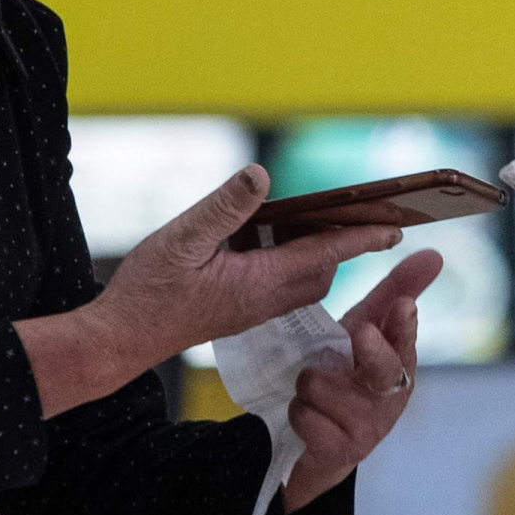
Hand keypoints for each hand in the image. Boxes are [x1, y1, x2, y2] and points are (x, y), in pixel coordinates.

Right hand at [19, 166, 398, 418]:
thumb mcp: (181, 239)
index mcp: (258, 282)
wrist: (120, 338)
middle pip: (322, 268)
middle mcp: (264, 300)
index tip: (394, 227)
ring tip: (316, 217)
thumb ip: (224, 208)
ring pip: (304, 279)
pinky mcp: (240, 310)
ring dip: (315, 251)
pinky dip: (289, 259)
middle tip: (360, 211)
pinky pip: (281, 284)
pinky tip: (265, 238)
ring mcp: (253, 308)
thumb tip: (261, 176)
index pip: (324, 254)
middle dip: (344, 242)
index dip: (361, 237)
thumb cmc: (147, 291)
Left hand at [281, 249, 440, 510]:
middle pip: (383, 368)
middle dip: (372, 350)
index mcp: (400, 362)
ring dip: (307, 384)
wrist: (324, 446)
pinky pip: (306, 417)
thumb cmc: (350, 376)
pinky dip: (298, 412)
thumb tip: (435, 253)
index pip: (406, 337)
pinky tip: (307, 417)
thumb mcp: (367, 331)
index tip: (403, 305)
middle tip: (362, 334)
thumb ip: (396, 292)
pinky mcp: (342, 452)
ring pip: (322, 386)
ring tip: (312, 390)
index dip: (404, 323)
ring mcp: (369, 427)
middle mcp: (391, 395)